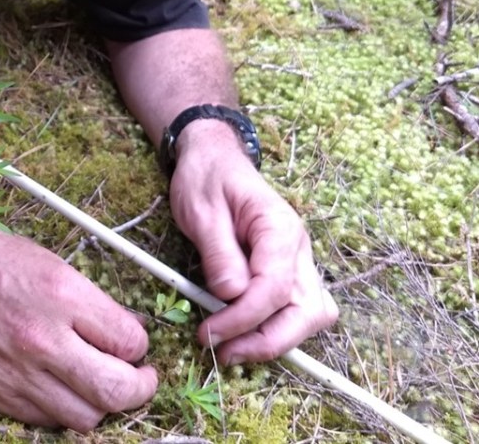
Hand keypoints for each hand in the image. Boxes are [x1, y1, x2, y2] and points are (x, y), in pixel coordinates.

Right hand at [0, 225, 157, 430]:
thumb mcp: (46, 260)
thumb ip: (86, 299)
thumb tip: (121, 329)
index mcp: (61, 293)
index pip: (129, 339)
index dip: (140, 343)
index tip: (136, 341)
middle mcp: (44, 339)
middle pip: (116, 389)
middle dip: (140, 387)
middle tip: (142, 377)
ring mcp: (18, 373)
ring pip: (85, 415)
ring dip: (101, 402)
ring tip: (102, 385)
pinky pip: (46, 420)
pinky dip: (63, 408)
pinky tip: (62, 388)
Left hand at [169, 122, 337, 364]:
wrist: (212, 158)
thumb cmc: (206, 178)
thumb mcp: (201, 211)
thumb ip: (219, 253)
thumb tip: (231, 295)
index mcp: (280, 228)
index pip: (275, 287)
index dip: (244, 318)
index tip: (209, 333)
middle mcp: (299, 248)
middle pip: (307, 311)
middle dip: (268, 340)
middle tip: (225, 353)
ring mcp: (297, 261)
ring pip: (310, 316)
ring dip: (275, 340)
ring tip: (232, 350)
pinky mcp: (286, 271)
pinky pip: (295, 310)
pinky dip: (275, 329)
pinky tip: (243, 335)